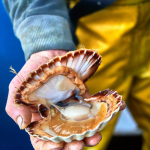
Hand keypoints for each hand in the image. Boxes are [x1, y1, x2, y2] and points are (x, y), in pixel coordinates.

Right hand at [6, 50, 125, 149]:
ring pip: (82, 127)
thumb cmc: (31, 72)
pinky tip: (115, 111)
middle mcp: (58, 116)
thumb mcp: (18, 88)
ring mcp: (72, 108)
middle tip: (79, 145)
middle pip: (66, 137)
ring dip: (90, 134)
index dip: (48, 147)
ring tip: (96, 136)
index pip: (43, 139)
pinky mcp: (83, 98)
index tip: (57, 147)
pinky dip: (105, 111)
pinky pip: (94, 107)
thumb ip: (16, 106)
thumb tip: (22, 124)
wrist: (49, 56)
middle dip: (73, 144)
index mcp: (41, 118)